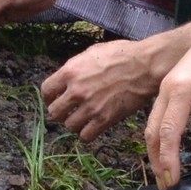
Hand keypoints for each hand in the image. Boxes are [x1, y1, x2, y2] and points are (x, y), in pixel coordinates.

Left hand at [40, 37, 161, 142]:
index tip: (54, 98)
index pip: (46, 90)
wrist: (144, 66)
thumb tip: (68, 77)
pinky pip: (86, 136)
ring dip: (73, 123)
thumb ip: (76, 67)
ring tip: (81, 118)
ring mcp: (90, 107)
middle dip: (60, 112)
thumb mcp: (91, 53)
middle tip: (67, 110)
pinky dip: (86, 134)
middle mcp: (76, 91)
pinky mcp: (105, 119)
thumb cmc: (121, 54)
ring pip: (69, 126)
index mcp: (70, 72)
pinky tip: (92, 126)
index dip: (49, 96)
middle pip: (54, 112)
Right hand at [144, 15, 190, 188]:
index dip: (168, 159)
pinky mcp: (168, 88)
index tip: (173, 181)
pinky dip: (159, 137)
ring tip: (164, 174)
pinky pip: (157, 117)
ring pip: (152, 125)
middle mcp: (166, 90)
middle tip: (166, 185)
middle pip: (154, 131)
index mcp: (180, 90)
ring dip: (156, 150)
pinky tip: (166, 150)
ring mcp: (164, 88)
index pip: (169, 131)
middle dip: (157, 160)